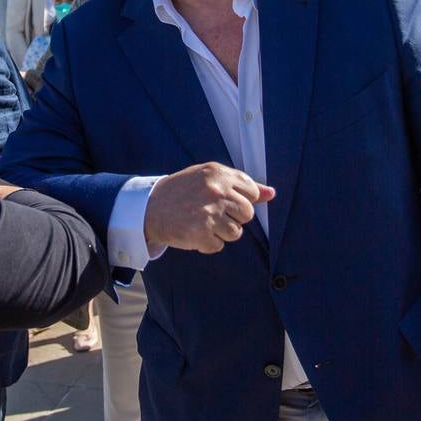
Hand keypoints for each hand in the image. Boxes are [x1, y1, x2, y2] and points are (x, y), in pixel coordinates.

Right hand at [144, 162, 274, 253]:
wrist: (149, 207)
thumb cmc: (182, 191)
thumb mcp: (209, 177)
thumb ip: (241, 184)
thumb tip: (272, 193)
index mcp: (219, 174)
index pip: (252, 192)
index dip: (241, 200)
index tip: (225, 201)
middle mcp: (216, 191)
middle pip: (247, 213)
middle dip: (233, 217)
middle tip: (211, 213)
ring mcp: (210, 213)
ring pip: (236, 232)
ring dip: (221, 232)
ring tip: (202, 222)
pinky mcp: (201, 234)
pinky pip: (218, 246)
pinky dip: (207, 243)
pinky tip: (194, 232)